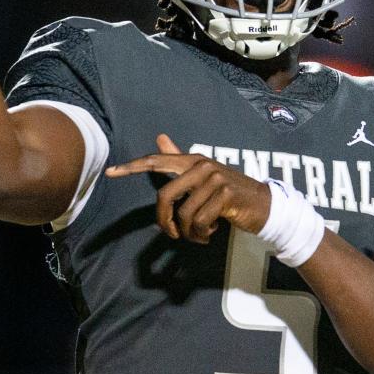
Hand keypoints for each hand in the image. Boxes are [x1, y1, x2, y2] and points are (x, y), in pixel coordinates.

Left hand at [106, 133, 271, 243]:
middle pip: (165, 196)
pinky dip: (201, 234)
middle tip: (172, 236)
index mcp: (192, 160)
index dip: (132, 167)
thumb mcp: (203, 176)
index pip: (156, 161)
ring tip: (199, 235)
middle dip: (164, 221)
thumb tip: (160, 137)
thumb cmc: (228, 193)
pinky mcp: (225, 195)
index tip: (110, 172)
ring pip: (183, 214)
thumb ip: (179, 159)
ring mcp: (214, 179)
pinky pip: (199, 221)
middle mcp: (201, 165)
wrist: (263, 205)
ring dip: (188, 233)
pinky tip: (210, 233)